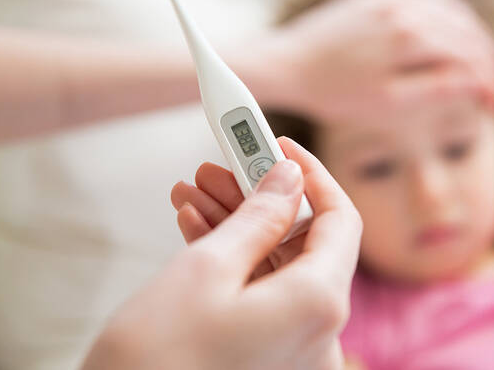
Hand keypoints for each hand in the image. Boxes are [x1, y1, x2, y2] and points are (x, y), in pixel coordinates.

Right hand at [82, 138, 362, 369]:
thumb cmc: (154, 362)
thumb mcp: (206, 269)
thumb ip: (259, 216)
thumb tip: (289, 178)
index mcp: (318, 304)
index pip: (340, 219)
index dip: (311, 175)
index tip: (278, 146)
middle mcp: (319, 333)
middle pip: (305, 242)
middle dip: (260, 198)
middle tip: (219, 165)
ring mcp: (294, 351)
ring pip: (278, 268)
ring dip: (238, 227)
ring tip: (193, 193)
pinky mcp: (268, 361)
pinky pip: (263, 297)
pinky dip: (234, 264)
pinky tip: (195, 229)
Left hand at [257, 0, 493, 121]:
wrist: (287, 65)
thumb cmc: (334, 93)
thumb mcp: (388, 104)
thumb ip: (436, 90)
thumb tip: (476, 82)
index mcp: (410, 37)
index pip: (469, 56)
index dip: (489, 82)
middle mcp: (404, 8)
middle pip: (466, 31)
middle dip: (488, 61)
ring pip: (450, 9)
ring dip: (473, 36)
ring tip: (482, 63)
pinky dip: (448, 15)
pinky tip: (454, 32)